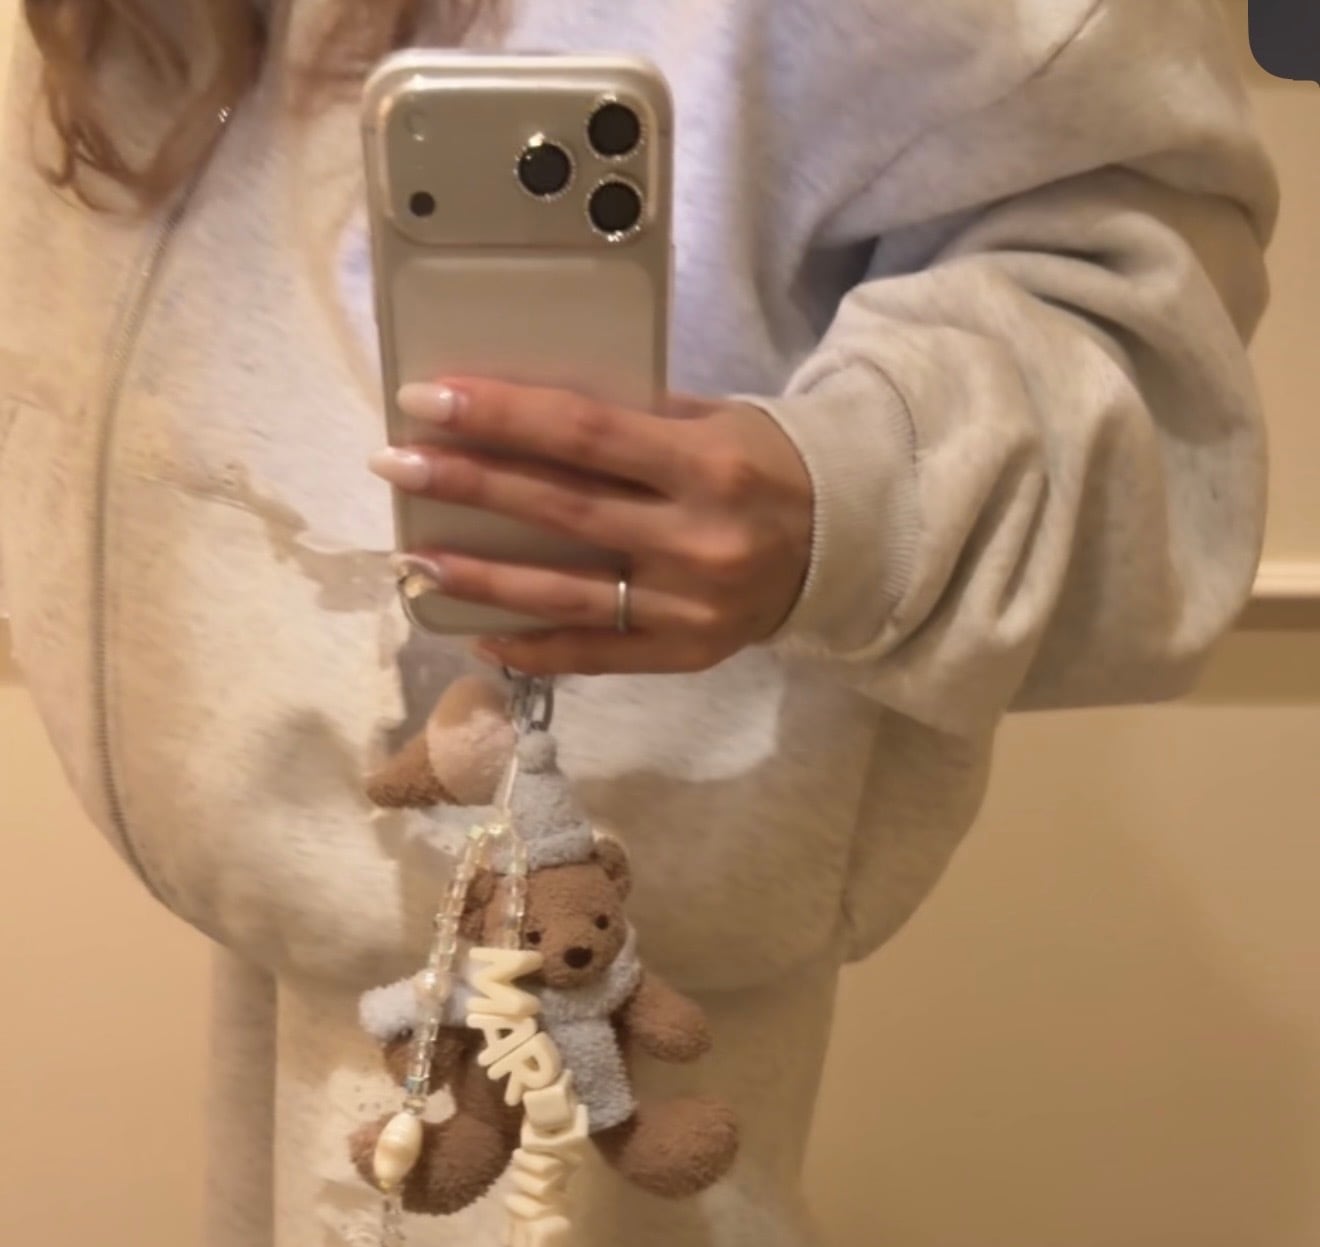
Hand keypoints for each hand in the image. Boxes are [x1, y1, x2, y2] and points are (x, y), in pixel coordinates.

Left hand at [368, 377, 814, 675]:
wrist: (845, 546)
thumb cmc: (764, 465)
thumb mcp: (712, 422)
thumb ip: (630, 424)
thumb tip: (521, 417)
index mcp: (705, 464)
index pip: (582, 434)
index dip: (500, 417)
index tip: (426, 399)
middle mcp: (695, 539)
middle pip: (559, 510)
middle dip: (467, 485)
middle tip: (393, 465)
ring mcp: (689, 606)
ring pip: (564, 593)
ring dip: (480, 578)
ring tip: (412, 560)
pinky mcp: (686, 655)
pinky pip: (594, 655)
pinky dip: (533, 648)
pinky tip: (477, 634)